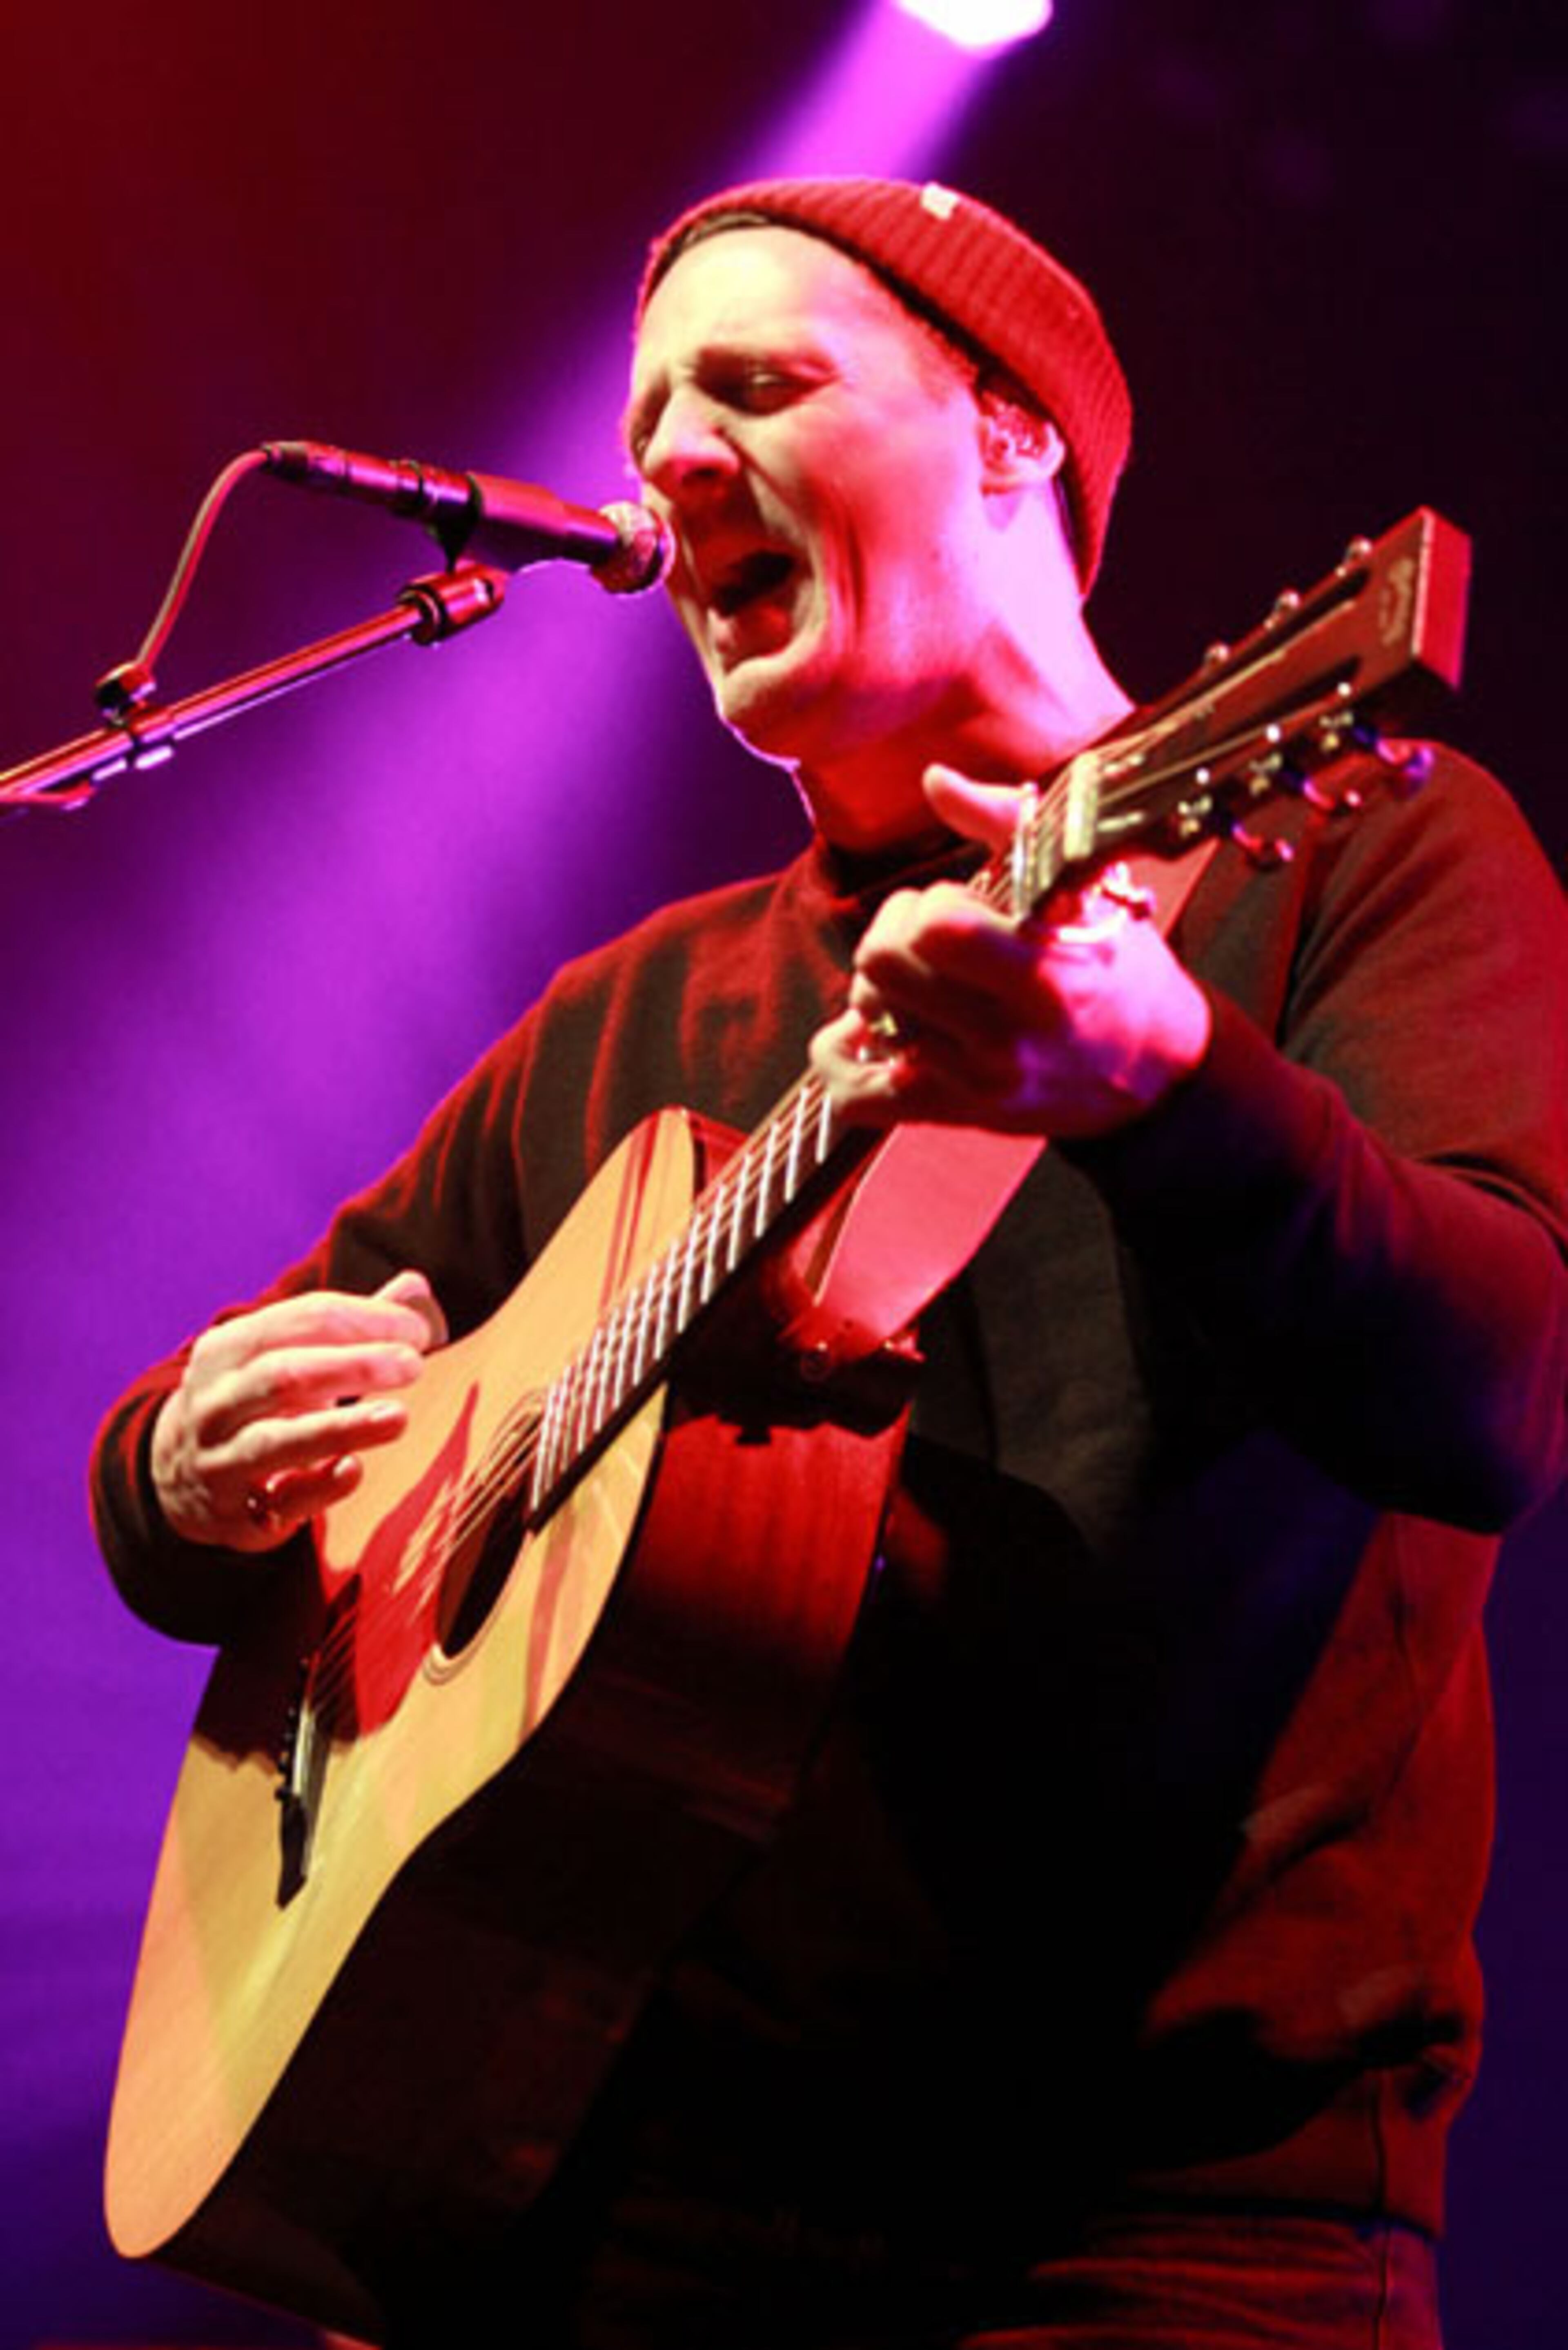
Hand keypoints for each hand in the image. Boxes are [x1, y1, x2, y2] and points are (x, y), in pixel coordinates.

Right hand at [150, 1270, 448, 1551]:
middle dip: (353, 1365)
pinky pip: (282, 1500)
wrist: (180, 1475)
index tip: (419, 1329)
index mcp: (226, 1350)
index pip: (299, 1320)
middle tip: (413, 1364)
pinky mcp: (238, 1513)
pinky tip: (354, 1469)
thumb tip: (417, 1286)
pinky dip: (320, 1486)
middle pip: (284, 1375)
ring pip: (276, 1441)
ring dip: (342, 1428)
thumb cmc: (256, 1403)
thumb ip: (348, 1326)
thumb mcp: (283, 1356)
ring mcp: (220, 1460)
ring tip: (398, 1416)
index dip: (364, 1319)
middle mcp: (215, 1402)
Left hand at [811, 765, 1211, 1138]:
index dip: (930, 904)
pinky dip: (839, 1060)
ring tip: (916, 983)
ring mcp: (976, 1082)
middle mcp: (1006, 1037)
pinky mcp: (954, 1114)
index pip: (935, 928)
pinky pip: (855, 1097)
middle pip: (880, 966)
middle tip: (928, 941)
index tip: (960, 907)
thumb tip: (934, 780)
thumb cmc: (1113, 963)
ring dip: (875, 990)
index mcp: (1041, 973)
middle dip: (892, 936)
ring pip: (865, 1018)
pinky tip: (861, 1035)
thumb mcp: (1082, 886)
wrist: (1156, 1068)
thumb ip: (1007, 823)